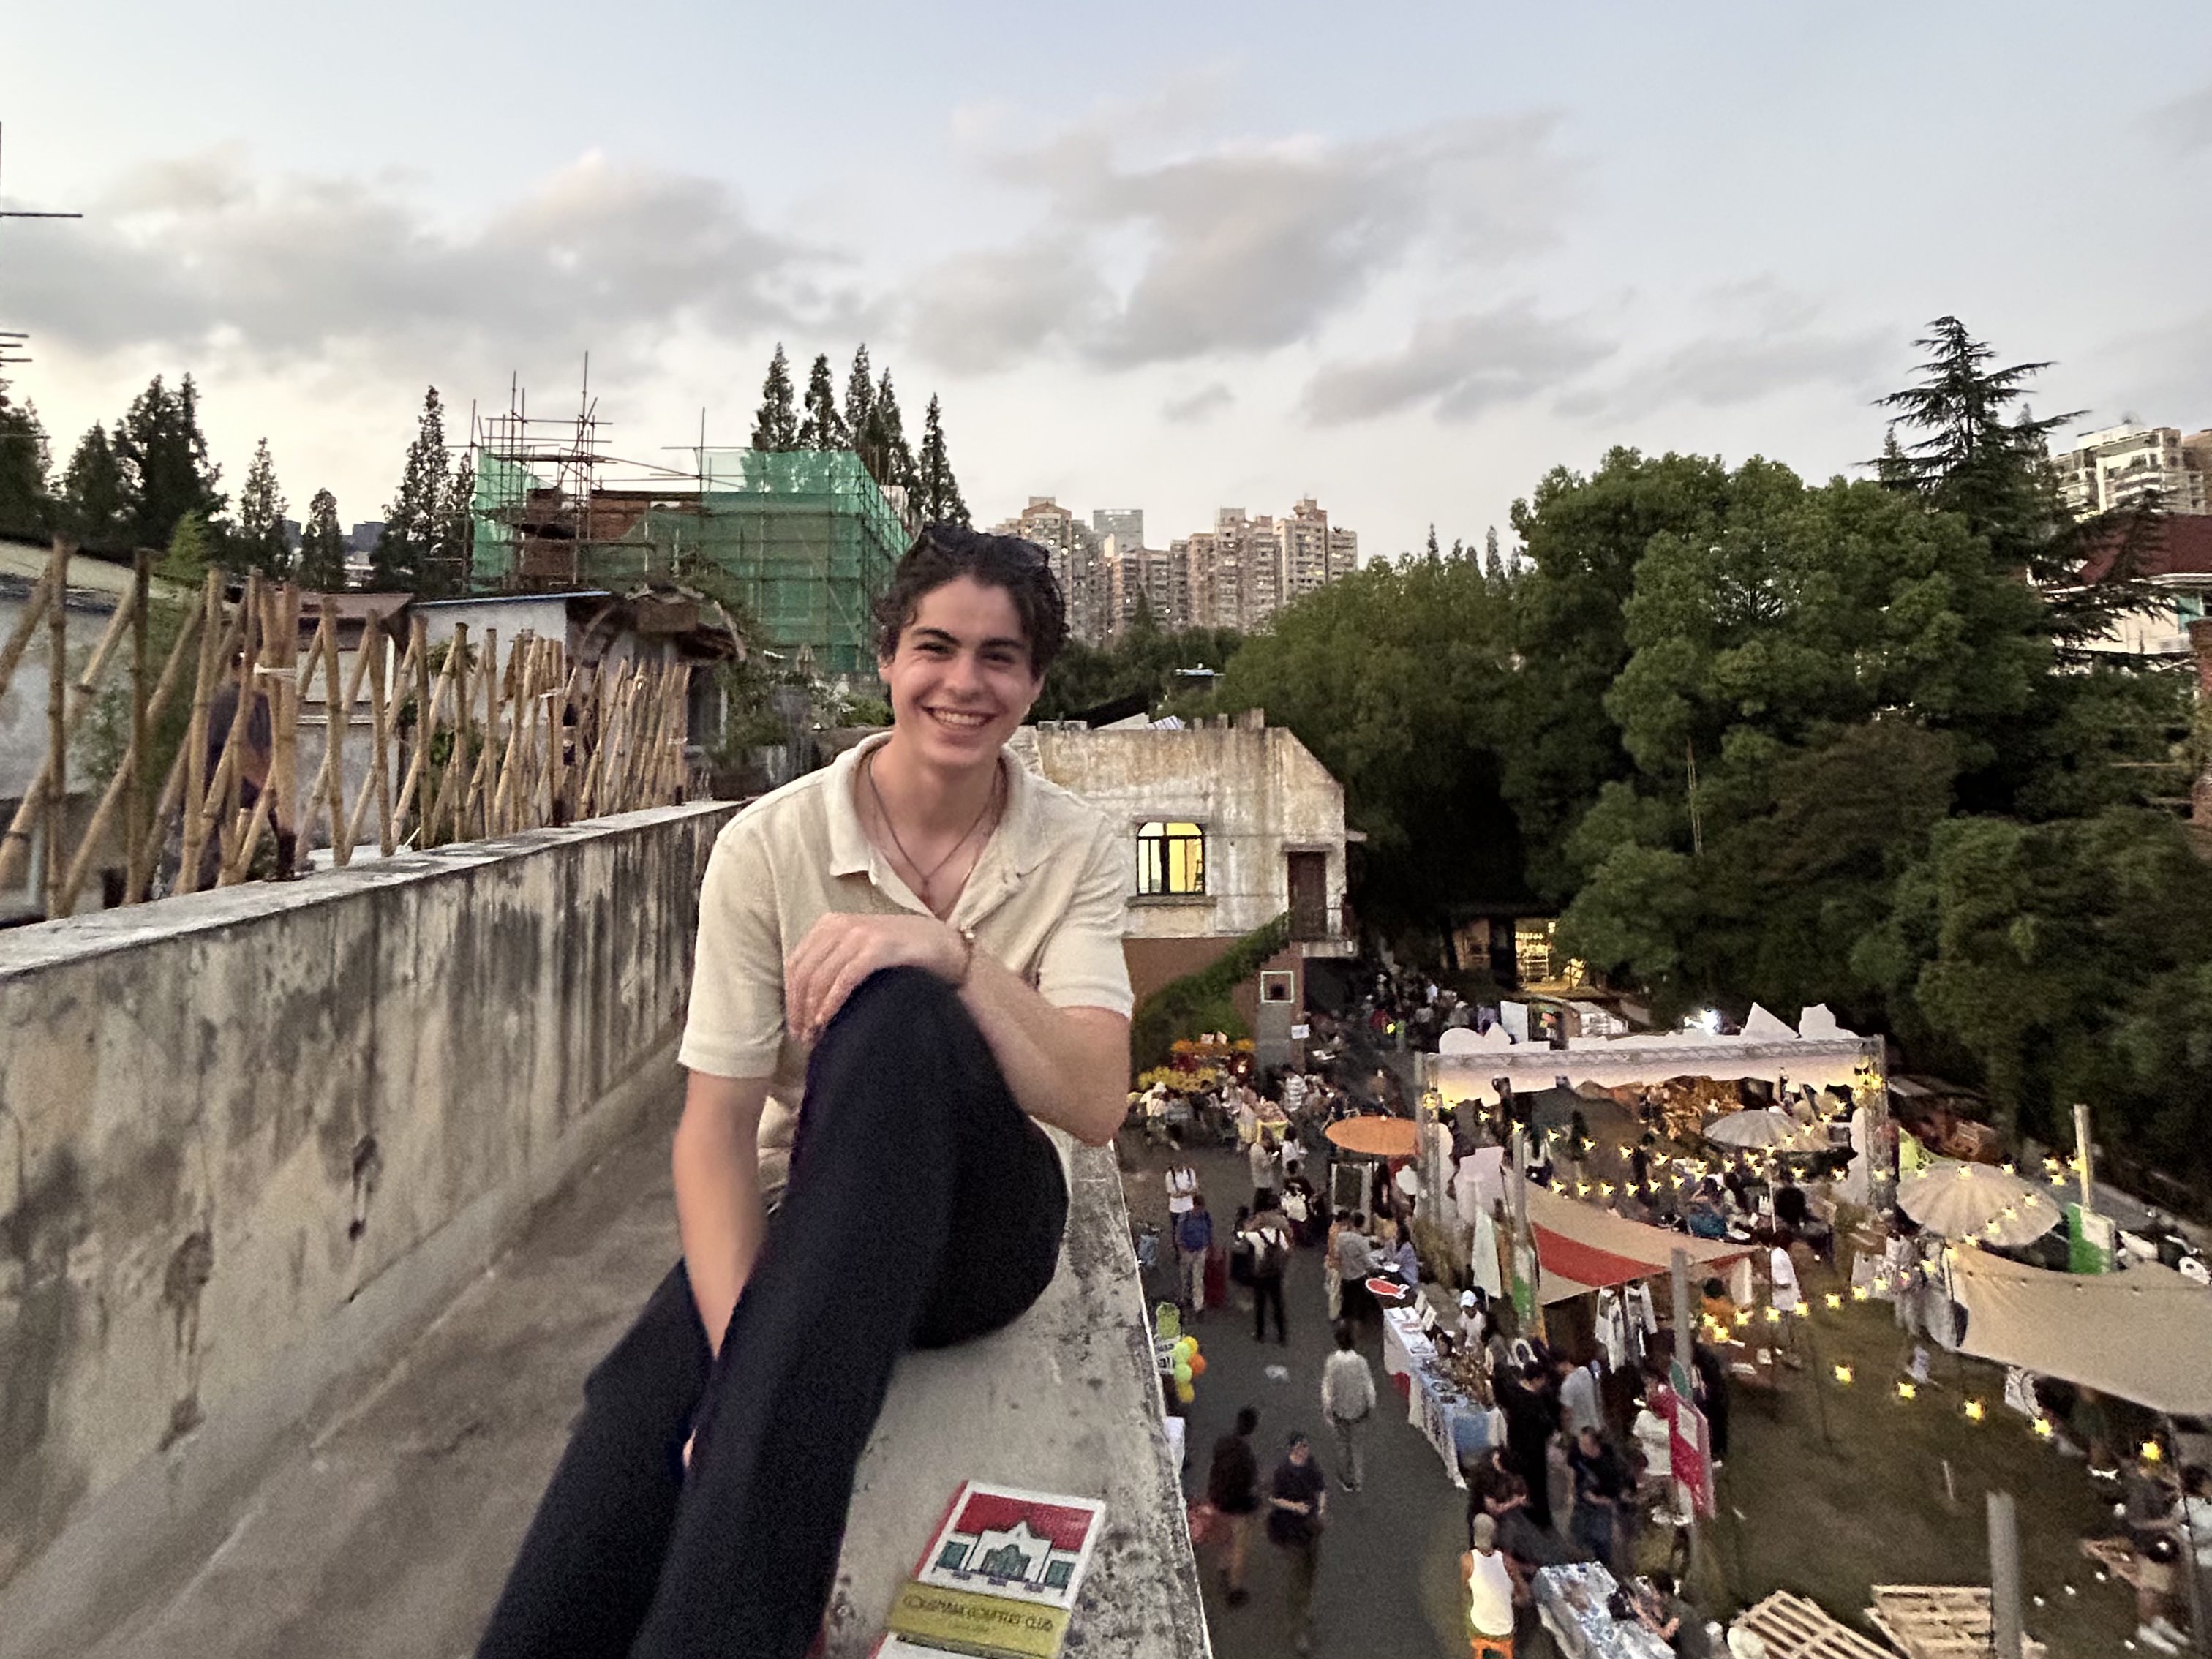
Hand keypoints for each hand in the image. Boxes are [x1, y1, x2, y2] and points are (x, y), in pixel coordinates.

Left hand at [784, 912, 965, 1043]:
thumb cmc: (901, 954)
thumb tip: (805, 1001)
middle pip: (803, 972)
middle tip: (802, 1037)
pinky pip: (845, 978)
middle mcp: (841, 925)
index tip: (794, 1026)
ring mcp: (860, 934)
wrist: (944, 944)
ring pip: (820, 977)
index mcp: (830, 924)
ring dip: (812, 1011)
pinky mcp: (878, 947)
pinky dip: (831, 1002)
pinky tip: (827, 1021)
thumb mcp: (860, 950)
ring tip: (814, 1036)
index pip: (796, 963)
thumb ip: (834, 963)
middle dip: (798, 1009)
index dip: (790, 998)